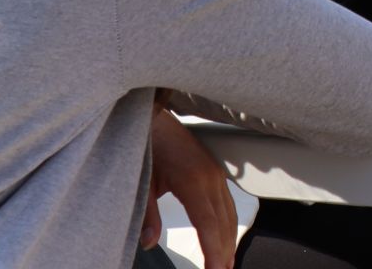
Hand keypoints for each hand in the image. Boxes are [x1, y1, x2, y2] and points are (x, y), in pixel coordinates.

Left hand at [142, 109, 235, 268]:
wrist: (156, 117)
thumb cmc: (149, 145)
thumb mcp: (142, 181)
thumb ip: (147, 214)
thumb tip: (149, 242)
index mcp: (193, 181)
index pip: (208, 224)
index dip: (213, 251)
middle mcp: (210, 177)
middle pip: (224, 223)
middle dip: (224, 252)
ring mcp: (216, 173)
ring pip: (229, 214)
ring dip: (229, 240)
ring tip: (226, 264)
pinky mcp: (215, 172)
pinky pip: (227, 203)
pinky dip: (228, 224)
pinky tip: (224, 236)